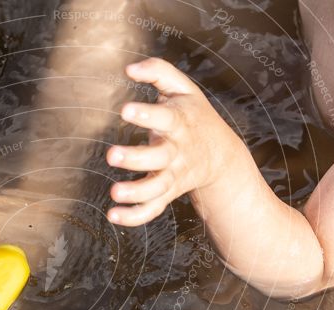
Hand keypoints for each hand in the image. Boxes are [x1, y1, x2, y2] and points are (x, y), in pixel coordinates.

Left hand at [106, 58, 245, 225]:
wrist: (221, 155)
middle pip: (159, 158)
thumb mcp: (183, 88)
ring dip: (136, 192)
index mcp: (180, 123)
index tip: (125, 109)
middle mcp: (177, 152)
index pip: (165, 118)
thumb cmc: (193, 115)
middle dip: (136, 158)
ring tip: (114, 193)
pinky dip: (135, 216)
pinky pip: (153, 209)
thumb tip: (129, 69)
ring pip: (156, 188)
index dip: (146, 114)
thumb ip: (158, 71)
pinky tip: (113, 216)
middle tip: (112, 155)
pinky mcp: (167, 194)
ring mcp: (173, 175)